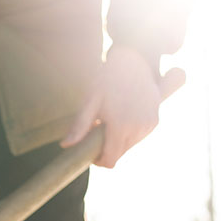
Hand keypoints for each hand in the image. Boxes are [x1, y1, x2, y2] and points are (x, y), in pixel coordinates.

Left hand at [61, 46, 185, 167]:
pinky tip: (123, 116)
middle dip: (107, 148)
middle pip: (119, 155)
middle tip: (98, 128)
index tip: (90, 151)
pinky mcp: (155, 121)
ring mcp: (149, 125)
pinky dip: (128, 133)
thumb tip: (65, 145)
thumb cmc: (107, 78)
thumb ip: (80, 125)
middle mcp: (139, 128)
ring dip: (118, 140)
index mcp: (121, 126)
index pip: (110, 161)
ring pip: (128, 147)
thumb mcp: (90, 100)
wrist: (135, 60)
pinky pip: (138, 138)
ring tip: (111, 120)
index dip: (98, 160)